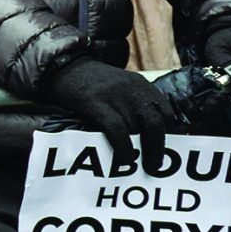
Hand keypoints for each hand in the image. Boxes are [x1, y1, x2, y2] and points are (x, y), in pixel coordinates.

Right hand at [44, 58, 179, 164]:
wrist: (63, 64)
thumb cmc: (91, 82)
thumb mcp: (120, 85)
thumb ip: (135, 102)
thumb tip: (147, 134)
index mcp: (141, 85)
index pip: (166, 112)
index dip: (167, 134)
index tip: (162, 149)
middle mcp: (133, 89)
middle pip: (156, 123)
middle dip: (157, 149)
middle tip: (154, 167)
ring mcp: (115, 95)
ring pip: (135, 129)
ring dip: (136, 149)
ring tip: (134, 162)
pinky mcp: (96, 102)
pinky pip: (117, 130)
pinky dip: (123, 147)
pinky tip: (124, 158)